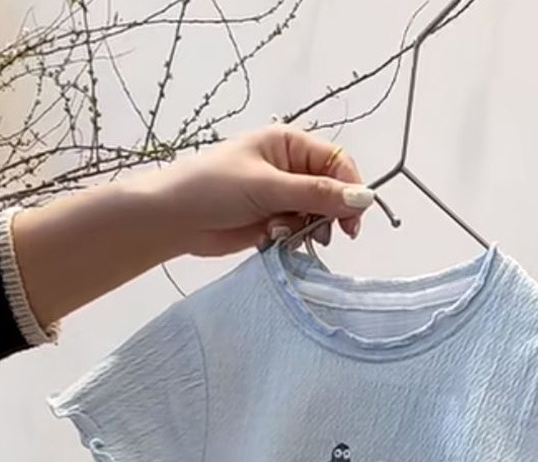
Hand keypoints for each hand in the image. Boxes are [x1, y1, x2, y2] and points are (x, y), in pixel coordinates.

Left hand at [154, 125, 374, 257]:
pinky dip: (293, 239)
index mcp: (289, 144)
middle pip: (332, 190)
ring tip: (289, 237)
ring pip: (317, 215)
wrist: (174, 219)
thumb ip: (317, 194)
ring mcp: (281, 196)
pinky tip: (274, 241)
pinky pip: (299, 232)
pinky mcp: (272, 222)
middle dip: (332, 213)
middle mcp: (289, 168)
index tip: (353, 218)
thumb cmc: (214, 188)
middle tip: (331, 236)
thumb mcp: (269, 187)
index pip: (337, 162)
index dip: (351, 188)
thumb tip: (364, 198)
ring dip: (310, 229)